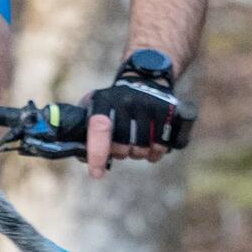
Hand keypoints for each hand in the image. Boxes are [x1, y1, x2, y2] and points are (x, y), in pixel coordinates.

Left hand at [82, 49, 192, 177]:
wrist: (145, 78)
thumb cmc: (114, 103)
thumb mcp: (94, 107)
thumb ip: (84, 131)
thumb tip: (83, 157)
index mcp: (104, 100)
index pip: (99, 128)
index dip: (97, 154)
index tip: (96, 174)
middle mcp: (127, 100)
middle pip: (122, 146)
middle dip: (120, 153)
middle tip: (122, 147)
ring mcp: (149, 104)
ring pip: (143, 149)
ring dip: (139, 154)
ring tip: (137, 145)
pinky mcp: (168, 110)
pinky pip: (162, 145)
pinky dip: (156, 153)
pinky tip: (152, 147)